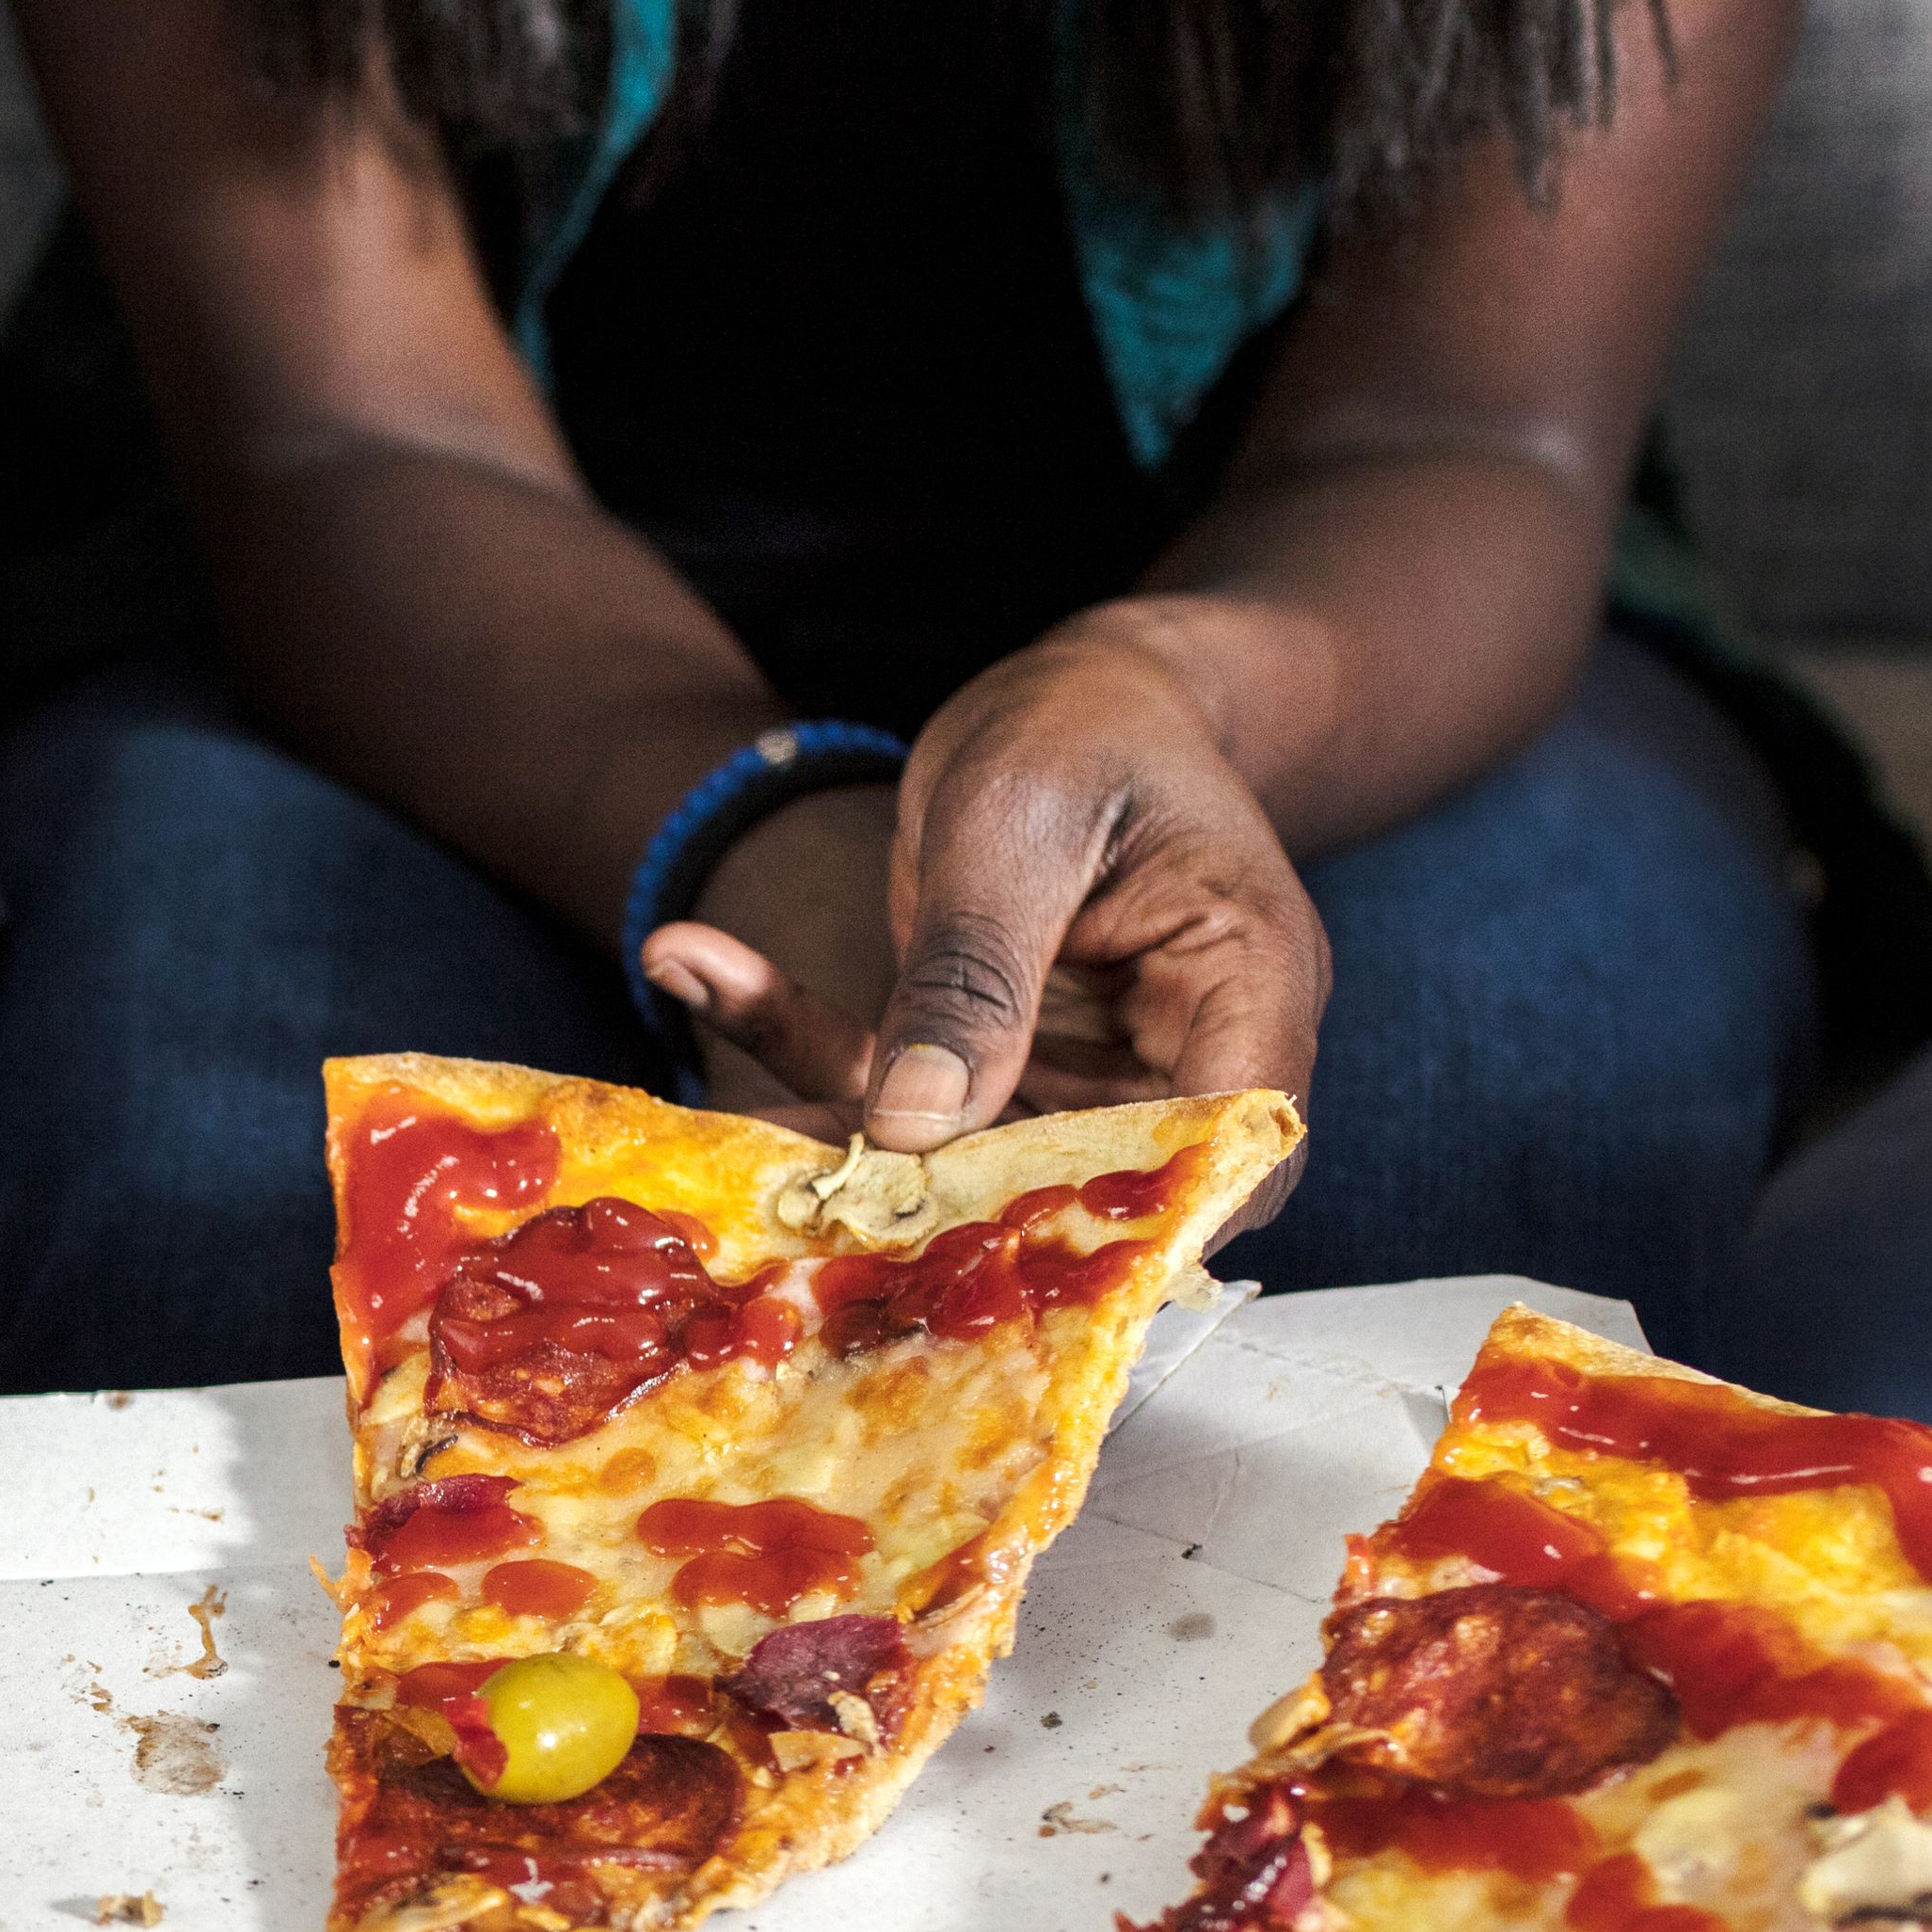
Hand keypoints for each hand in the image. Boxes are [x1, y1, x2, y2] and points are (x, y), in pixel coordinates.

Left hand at [639, 625, 1325, 1179]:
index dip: (1134, 1217)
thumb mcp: (1019, 822)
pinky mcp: (1001, 1071)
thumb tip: (916, 1125)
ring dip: (835, 1135)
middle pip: (1089, 1186)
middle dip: (937, 1207)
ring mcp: (1086, 1078)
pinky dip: (797, 1048)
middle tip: (791, 1186)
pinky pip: (900, 1097)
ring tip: (714, 1107)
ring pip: (970, 1162)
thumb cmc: (1082, 727)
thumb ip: (973, 972)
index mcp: (1244, 986)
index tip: (979, 1238)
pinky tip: (687, 958)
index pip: (1233, 1145)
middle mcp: (1177, 1056)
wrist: (1070, 694)